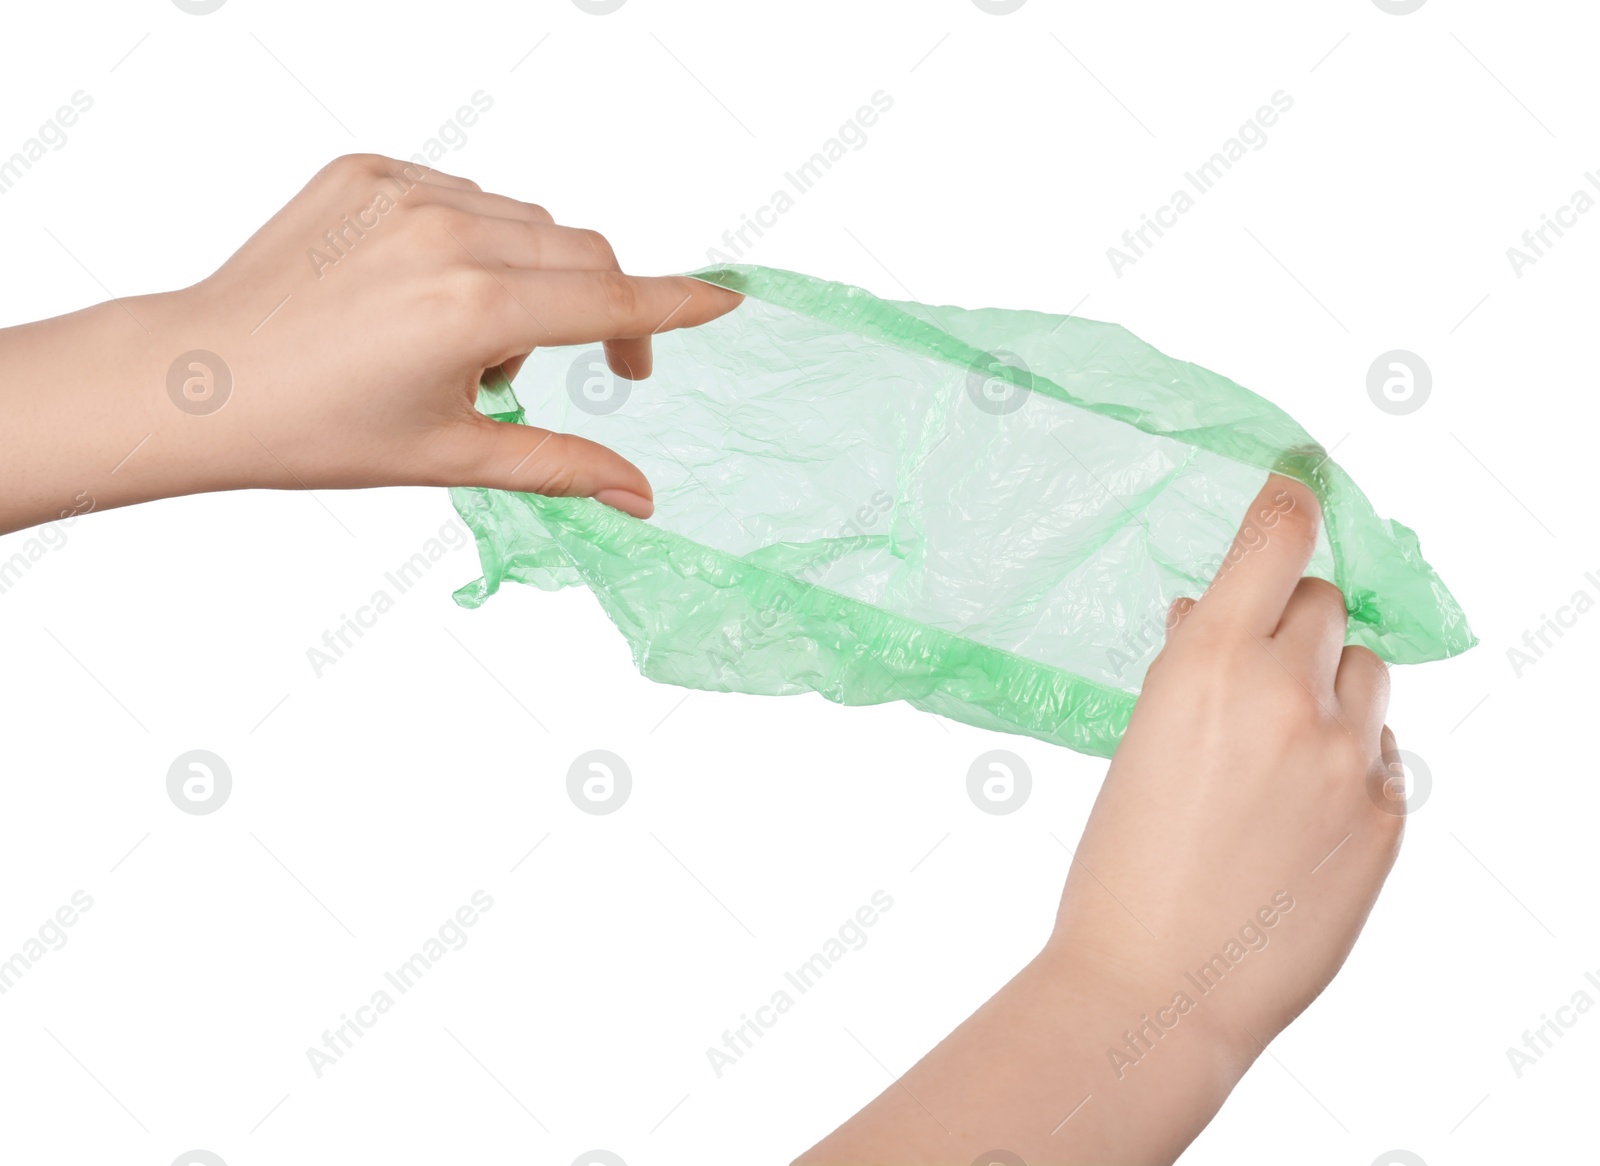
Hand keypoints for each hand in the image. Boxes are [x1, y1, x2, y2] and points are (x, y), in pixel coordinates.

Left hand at [0, 153, 742, 532]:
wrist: (201, 379)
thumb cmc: (317, 430)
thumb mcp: (451, 456)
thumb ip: (561, 465)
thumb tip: (641, 498)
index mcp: (473, 308)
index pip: (612, 299)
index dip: (677, 306)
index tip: (727, 300)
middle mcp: (447, 234)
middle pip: (582, 252)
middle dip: (595, 308)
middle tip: (562, 366)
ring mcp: (403, 191)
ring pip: (527, 221)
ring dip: (528, 275)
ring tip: (465, 336)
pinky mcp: (367, 170)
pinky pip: (465, 192)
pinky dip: (472, 237)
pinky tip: (424, 288)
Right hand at [799, 474, 1405, 1164]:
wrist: (1155, 986)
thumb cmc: (1118, 868)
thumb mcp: (1138, 742)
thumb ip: (1191, 670)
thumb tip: (1215, 619)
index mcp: (1210, 664)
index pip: (1277, 537)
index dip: (1289, 502)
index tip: (1295, 489)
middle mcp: (1292, 696)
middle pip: (1328, 602)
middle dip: (1295, 618)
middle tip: (1258, 661)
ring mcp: (1349, 760)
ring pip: (1371, 673)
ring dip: (1333, 684)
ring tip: (1282, 742)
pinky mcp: (1385, 819)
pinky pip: (1384, 754)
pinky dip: (1350, 760)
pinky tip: (1299, 808)